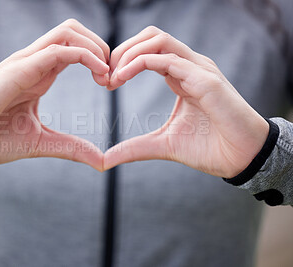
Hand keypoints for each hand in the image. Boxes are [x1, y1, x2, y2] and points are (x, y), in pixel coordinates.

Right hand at [0, 19, 109, 170]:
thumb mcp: (42, 143)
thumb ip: (72, 148)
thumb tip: (101, 161)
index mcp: (40, 73)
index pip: (73, 48)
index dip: (97, 58)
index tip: (110, 82)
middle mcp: (34, 61)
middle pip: (73, 30)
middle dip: (100, 45)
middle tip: (112, 74)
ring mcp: (26, 62)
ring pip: (68, 31)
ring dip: (94, 46)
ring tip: (106, 73)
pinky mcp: (20, 69)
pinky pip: (58, 49)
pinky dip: (84, 55)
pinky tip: (99, 72)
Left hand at [104, 26, 268, 177]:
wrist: (242, 160)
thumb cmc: (209, 149)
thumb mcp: (162, 145)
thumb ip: (134, 148)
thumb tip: (106, 159)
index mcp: (181, 76)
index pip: (148, 51)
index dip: (123, 61)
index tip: (105, 82)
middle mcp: (190, 67)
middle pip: (151, 37)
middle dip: (122, 50)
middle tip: (105, 75)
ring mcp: (199, 70)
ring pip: (159, 40)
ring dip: (129, 53)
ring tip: (113, 76)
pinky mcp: (206, 80)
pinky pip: (169, 59)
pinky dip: (141, 63)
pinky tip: (123, 77)